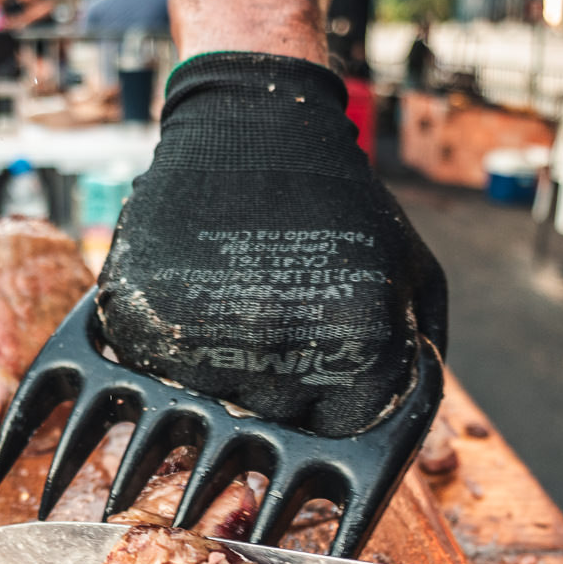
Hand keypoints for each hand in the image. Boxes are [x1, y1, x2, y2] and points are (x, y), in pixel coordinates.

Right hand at [97, 52, 445, 436]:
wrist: (254, 125)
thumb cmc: (342, 203)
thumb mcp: (415, 275)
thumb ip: (421, 365)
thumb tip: (406, 439)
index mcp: (355, 343)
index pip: (338, 435)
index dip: (330, 401)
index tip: (322, 355)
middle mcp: (277, 346)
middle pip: (273, 423)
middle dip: (279, 382)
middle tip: (279, 313)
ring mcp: (203, 336)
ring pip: (213, 401)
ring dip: (224, 363)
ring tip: (240, 296)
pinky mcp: (141, 319)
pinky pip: (158, 370)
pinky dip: (174, 343)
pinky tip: (200, 290)